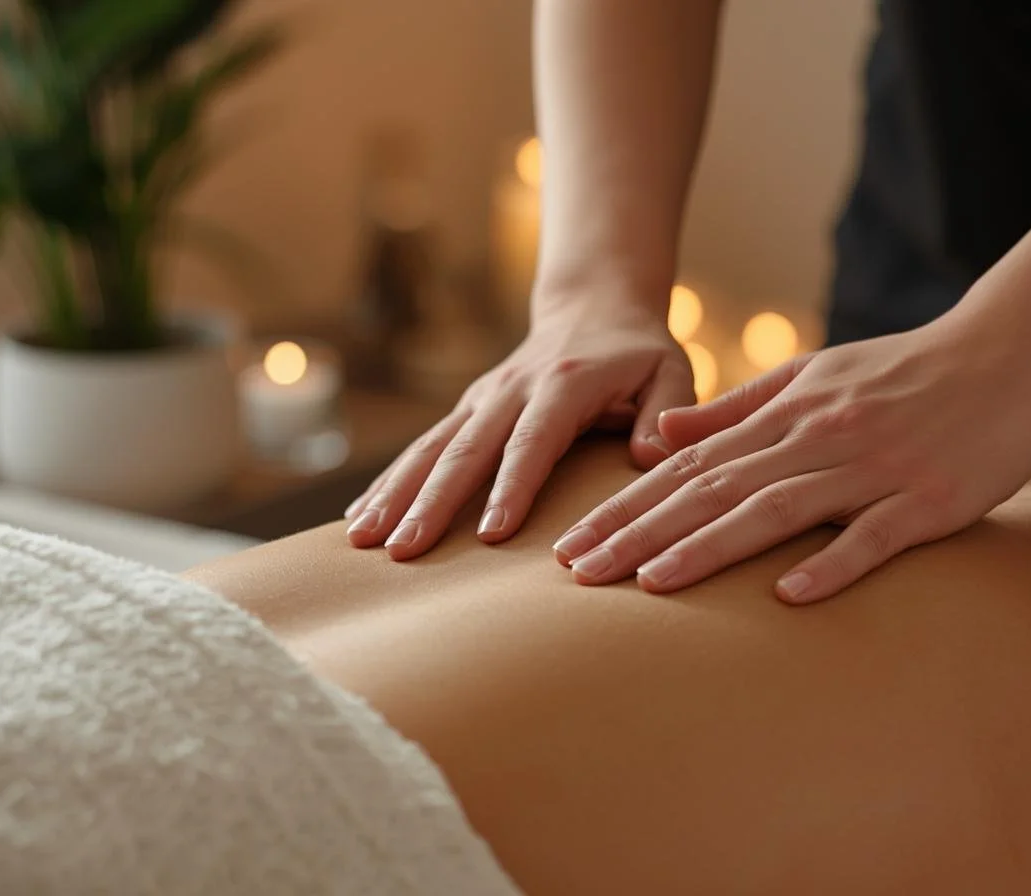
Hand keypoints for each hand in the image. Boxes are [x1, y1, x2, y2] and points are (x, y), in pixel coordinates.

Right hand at [346, 305, 694, 559]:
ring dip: (394, 494)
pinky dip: (389, 484)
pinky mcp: (466, 411)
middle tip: (404, 550)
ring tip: (363, 540)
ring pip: (430, 449)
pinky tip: (359, 519)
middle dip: (431, 502)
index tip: (492, 534)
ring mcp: (481, 400)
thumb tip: (652, 459)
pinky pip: (422, 449)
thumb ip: (668, 413)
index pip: (533, 442)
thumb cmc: (639, 353)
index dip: (512, 487)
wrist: (594, 307)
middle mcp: (511, 391)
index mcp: (563, 385)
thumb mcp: (671, 371)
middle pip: (465, 450)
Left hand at [550, 317, 1030, 603]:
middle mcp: (818, 439)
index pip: (688, 466)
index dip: (627, 506)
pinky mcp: (927, 499)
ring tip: (650, 584)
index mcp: (787, 413)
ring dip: (710, 547)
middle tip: (579, 573)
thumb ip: (738, 405)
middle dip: (641, 532)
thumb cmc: (904, 370)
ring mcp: (872, 469)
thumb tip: (662, 429)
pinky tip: (788, 597)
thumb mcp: (813, 374)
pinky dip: (832, 563)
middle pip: (714, 490)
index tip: (572, 544)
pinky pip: (873, 535)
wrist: (1007, 352)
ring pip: (777, 510)